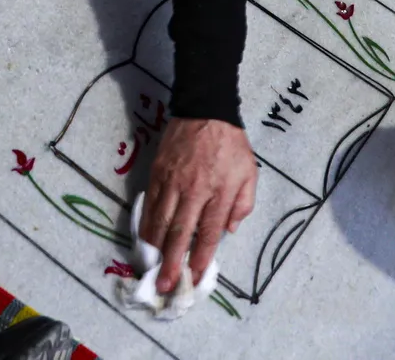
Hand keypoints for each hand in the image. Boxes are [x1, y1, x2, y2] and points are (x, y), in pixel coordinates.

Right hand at [141, 117, 257, 293]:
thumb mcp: (249, 173)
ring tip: (150, 268)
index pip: (208, 233)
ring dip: (155, 248)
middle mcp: (193, 190)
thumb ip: (242, 204)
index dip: (201, 259)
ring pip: (160, 220)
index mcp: (218, 192)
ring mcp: (171, 181)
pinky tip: (145, 238)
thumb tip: (228, 230)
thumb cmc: (231, 144)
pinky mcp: (157, 172)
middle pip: (180, 233)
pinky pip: (150, 203)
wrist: (205, 109)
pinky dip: (146, 223)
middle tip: (164, 285)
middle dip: (172, 263)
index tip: (194, 278)